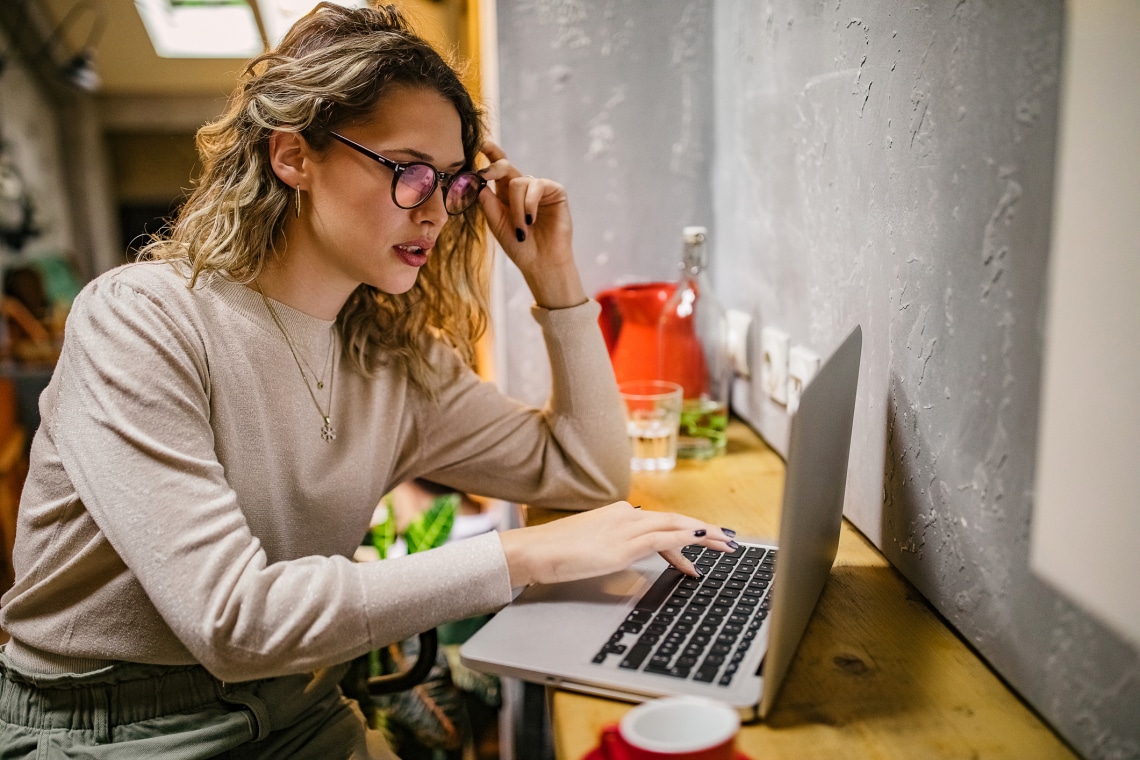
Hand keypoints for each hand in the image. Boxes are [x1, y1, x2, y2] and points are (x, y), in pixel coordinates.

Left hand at [478, 140, 585, 308]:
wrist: (542, 263)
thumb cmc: (520, 248)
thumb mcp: (498, 225)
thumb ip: (488, 205)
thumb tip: (478, 184)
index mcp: (505, 194)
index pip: (497, 170)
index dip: (491, 154)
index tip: (481, 145)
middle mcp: (522, 188)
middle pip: (506, 167)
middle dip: (494, 169)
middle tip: (484, 175)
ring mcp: (539, 189)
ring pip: (518, 182)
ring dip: (516, 208)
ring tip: (520, 230)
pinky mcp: (554, 191)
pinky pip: (536, 186)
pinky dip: (529, 204)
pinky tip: (530, 220)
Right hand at [498, 502, 737, 586]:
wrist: (535, 551)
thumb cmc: (556, 553)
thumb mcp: (592, 549)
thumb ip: (614, 550)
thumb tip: (631, 562)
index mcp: (618, 515)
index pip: (661, 523)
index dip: (686, 532)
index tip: (705, 540)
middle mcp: (626, 516)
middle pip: (676, 520)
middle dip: (706, 531)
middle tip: (730, 540)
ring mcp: (626, 528)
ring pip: (676, 526)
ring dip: (705, 534)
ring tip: (727, 545)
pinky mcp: (624, 544)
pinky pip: (664, 537)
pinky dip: (686, 538)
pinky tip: (702, 542)